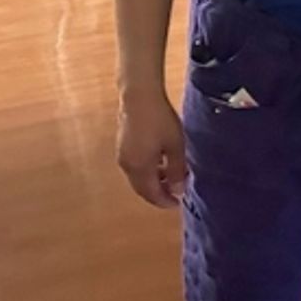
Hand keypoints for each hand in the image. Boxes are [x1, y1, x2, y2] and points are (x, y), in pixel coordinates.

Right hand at [116, 92, 187, 208]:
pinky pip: (135, 167)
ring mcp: (122, 156)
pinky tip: (159, 162)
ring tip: (171, 176)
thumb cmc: (160, 120)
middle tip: (174, 193)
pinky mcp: (122, 146)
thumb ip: (176, 170)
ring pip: (138, 178)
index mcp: (140, 169)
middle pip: (142, 189)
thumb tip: (178, 190)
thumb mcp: (175, 146)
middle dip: (158, 194)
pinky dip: (147, 171)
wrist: (139, 96)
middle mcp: (127, 166)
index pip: (152, 194)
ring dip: (153, 181)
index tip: (177, 203)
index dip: (164, 201)